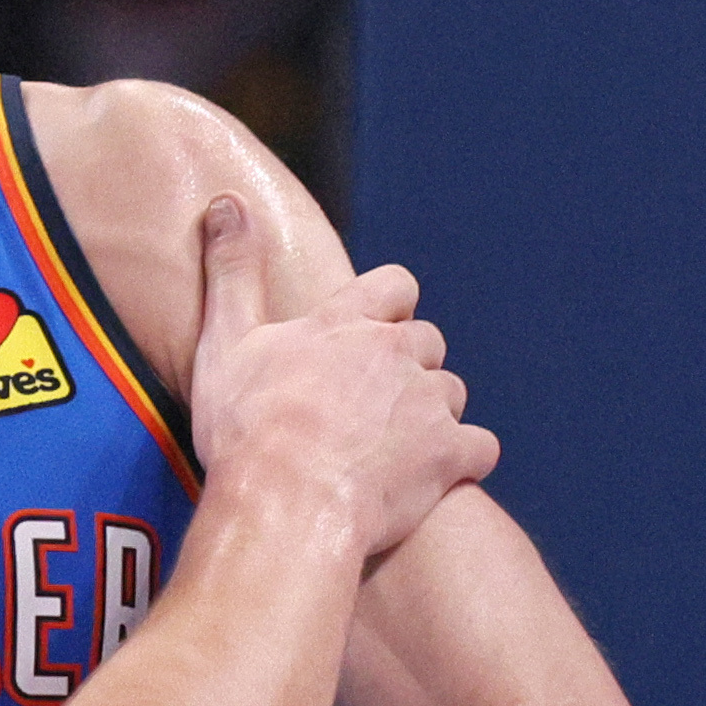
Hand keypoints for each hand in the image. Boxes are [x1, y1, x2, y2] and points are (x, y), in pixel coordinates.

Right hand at [184, 194, 494, 560]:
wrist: (285, 505)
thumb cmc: (248, 431)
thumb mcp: (224, 342)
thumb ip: (231, 270)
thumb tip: (227, 201)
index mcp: (346, 322)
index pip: (396, 286)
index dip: (390, 306)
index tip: (372, 331)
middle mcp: (394, 352)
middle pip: (427, 342)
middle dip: (409, 367)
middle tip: (370, 405)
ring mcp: (427, 403)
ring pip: (452, 393)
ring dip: (432, 415)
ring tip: (394, 448)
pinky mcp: (450, 454)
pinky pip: (481, 447)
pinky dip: (464, 460)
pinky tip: (434, 479)